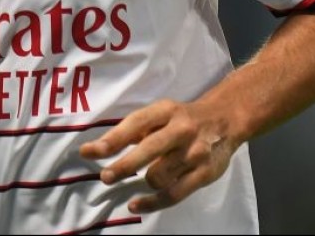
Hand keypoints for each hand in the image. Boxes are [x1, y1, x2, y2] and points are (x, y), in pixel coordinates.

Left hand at [79, 98, 238, 213]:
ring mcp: (194, 153)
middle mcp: (181, 129)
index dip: (112, 139)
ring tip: (137, 182)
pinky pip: (173, 194)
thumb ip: (137, 128)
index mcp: (166, 110)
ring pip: (159, 176)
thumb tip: (101, 147)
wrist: (225, 120)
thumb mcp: (162, 113)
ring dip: (142, 182)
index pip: (136, 123)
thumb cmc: (183, 118)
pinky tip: (135, 204)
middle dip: (124, 166)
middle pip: (148, 150)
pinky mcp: (204, 174)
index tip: (89, 151)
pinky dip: (151, 203)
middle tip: (105, 177)